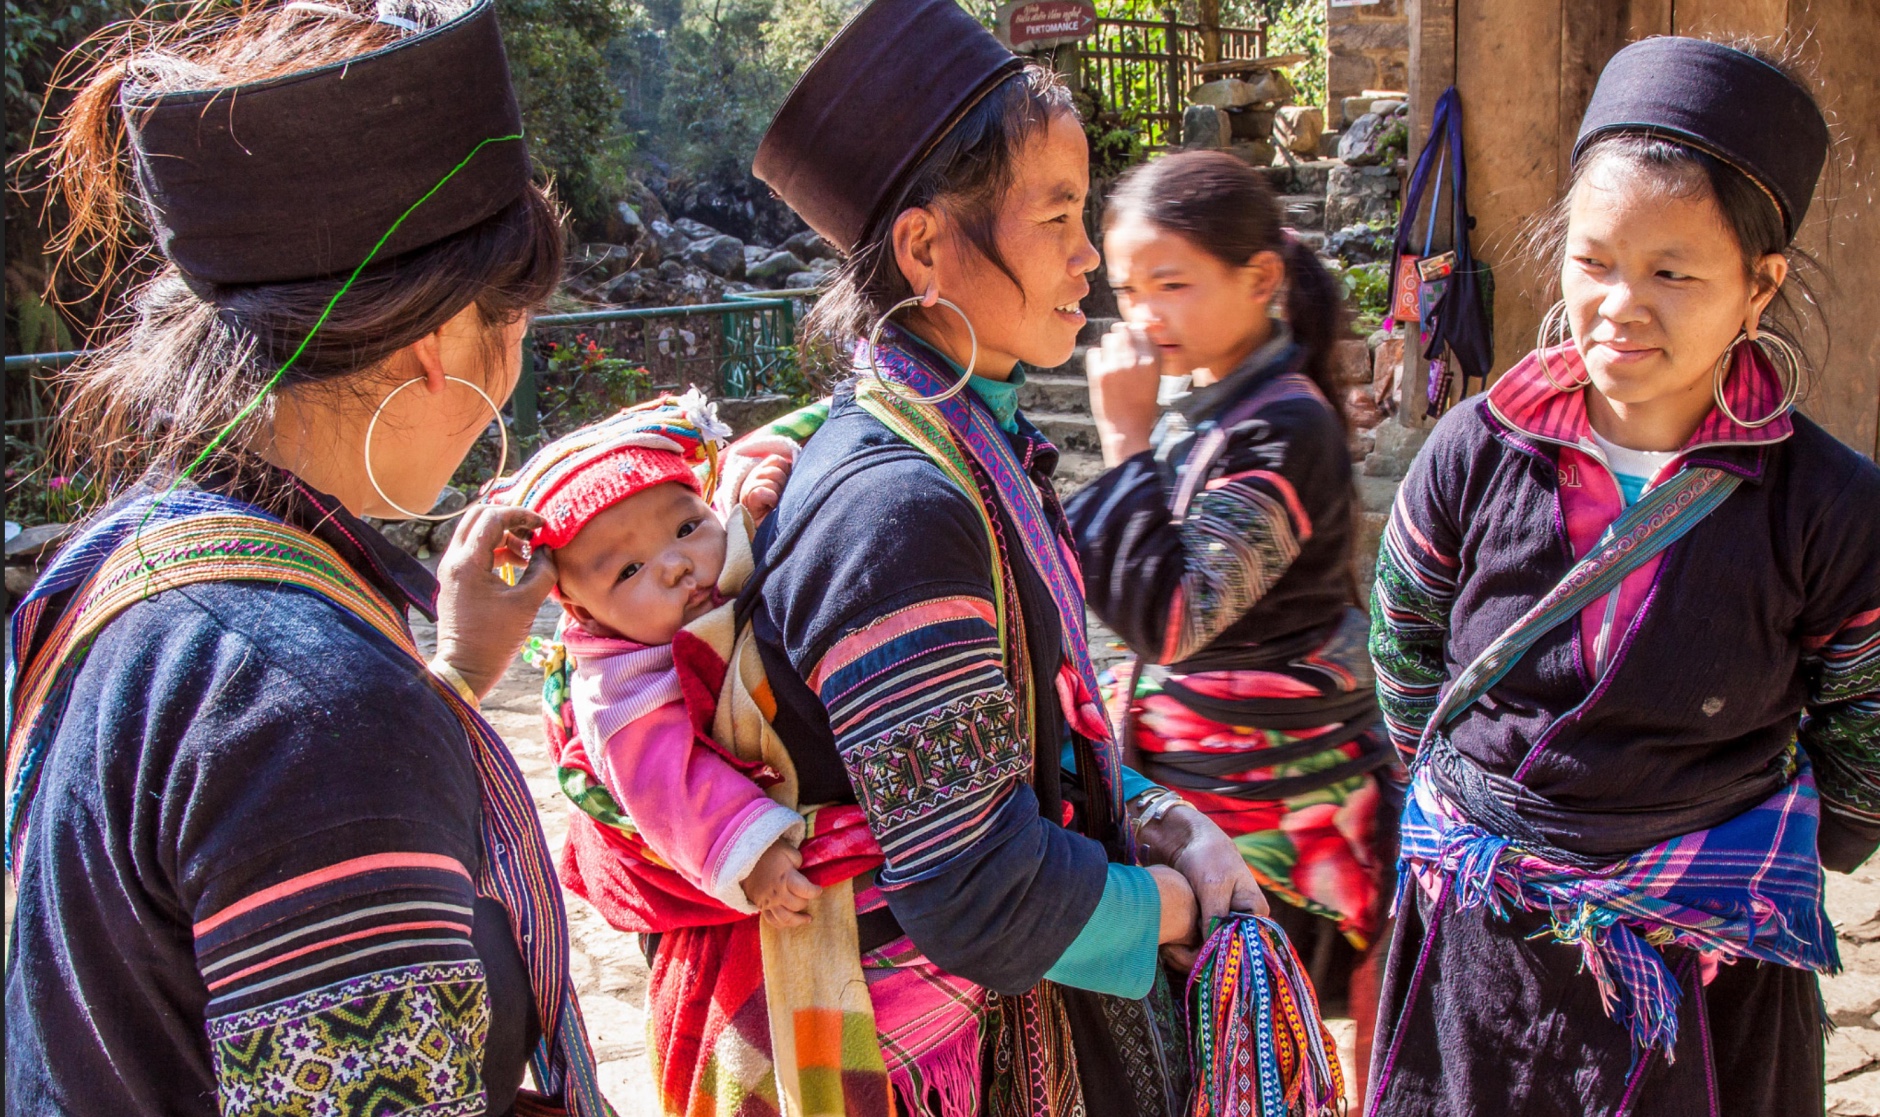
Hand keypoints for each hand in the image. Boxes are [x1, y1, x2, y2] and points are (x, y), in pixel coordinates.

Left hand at [434, 505, 555, 698]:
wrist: (465, 669)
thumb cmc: (494, 640)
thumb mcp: (526, 603)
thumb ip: (542, 571)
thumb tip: (547, 550)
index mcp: (466, 562)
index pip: (491, 517)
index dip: (520, 515)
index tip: (542, 525)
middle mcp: (453, 560)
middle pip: (478, 516)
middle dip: (508, 518)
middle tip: (532, 531)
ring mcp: (451, 569)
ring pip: (476, 532)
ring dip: (503, 534)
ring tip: (528, 553)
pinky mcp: (455, 579)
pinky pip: (475, 550)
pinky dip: (496, 549)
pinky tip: (517, 565)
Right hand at [738, 454, 792, 522]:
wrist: (763, 529)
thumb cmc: (776, 508)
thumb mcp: (783, 487)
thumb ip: (788, 474)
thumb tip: (798, 465)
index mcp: (763, 471)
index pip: (777, 460)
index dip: (786, 471)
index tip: (786, 484)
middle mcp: (754, 476)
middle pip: (776, 471)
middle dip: (784, 484)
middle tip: (781, 497)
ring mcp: (749, 487)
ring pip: (771, 481)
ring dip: (777, 493)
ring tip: (776, 502)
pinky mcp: (748, 499)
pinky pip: (762, 492)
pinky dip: (770, 498)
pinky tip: (771, 505)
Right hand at [743, 838, 821, 928]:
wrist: (740, 857)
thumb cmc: (766, 852)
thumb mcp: (786, 850)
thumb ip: (798, 860)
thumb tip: (801, 870)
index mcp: (786, 878)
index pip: (807, 891)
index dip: (816, 892)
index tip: (818, 889)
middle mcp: (777, 893)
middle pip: (798, 905)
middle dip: (806, 901)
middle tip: (808, 896)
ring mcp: (767, 902)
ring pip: (786, 919)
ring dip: (798, 921)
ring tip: (808, 919)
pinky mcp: (759, 906)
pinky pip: (771, 921)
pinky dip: (782, 924)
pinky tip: (790, 922)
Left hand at [1085, 322, 1162, 466]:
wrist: (1126, 430)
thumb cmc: (1142, 407)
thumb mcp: (1155, 379)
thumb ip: (1148, 357)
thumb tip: (1138, 331)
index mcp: (1153, 360)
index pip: (1142, 329)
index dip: (1135, 333)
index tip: (1131, 341)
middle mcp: (1136, 359)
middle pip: (1123, 329)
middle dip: (1120, 336)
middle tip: (1118, 349)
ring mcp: (1116, 365)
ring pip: (1108, 338)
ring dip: (1108, 346)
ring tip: (1111, 361)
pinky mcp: (1099, 373)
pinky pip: (1093, 352)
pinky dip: (1096, 358)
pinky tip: (1102, 370)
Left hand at [1141, 803, 1267, 970]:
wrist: (1187, 838)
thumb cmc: (1207, 854)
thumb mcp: (1213, 885)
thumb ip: (1216, 916)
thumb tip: (1215, 950)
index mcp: (1255, 912)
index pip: (1243, 947)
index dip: (1221, 958)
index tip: (1195, 959)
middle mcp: (1243, 922)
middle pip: (1227, 954)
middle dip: (1200, 958)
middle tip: (1172, 952)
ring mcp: (1225, 923)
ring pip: (1211, 952)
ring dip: (1189, 954)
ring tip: (1167, 948)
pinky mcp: (1207, 922)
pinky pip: (1199, 944)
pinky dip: (1185, 948)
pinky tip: (1168, 945)